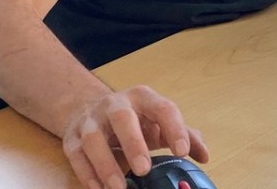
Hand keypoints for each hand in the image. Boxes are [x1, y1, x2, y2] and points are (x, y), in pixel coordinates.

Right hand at [61, 85, 209, 188]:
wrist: (88, 108)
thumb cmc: (133, 119)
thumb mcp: (158, 121)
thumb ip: (184, 135)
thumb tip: (204, 156)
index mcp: (143, 98)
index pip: (162, 108)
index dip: (174, 129)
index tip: (182, 151)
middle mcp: (115, 104)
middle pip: (122, 117)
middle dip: (133, 143)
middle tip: (143, 169)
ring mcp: (91, 120)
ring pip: (93, 137)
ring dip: (105, 163)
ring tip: (118, 186)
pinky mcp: (72, 137)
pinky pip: (76, 154)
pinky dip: (86, 173)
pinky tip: (99, 188)